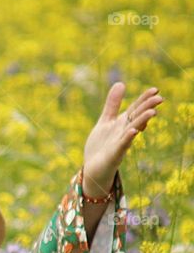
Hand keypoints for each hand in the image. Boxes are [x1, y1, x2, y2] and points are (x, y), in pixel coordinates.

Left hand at [82, 82, 162, 196]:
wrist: (92, 169)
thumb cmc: (101, 145)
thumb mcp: (105, 121)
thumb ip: (113, 104)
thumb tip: (121, 83)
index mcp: (122, 123)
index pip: (135, 109)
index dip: (144, 99)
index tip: (155, 89)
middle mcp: (124, 132)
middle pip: (137, 118)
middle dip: (147, 109)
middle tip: (160, 99)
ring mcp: (120, 144)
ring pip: (133, 131)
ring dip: (142, 122)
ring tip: (152, 113)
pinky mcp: (114, 155)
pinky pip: (122, 145)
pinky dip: (127, 138)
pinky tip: (133, 131)